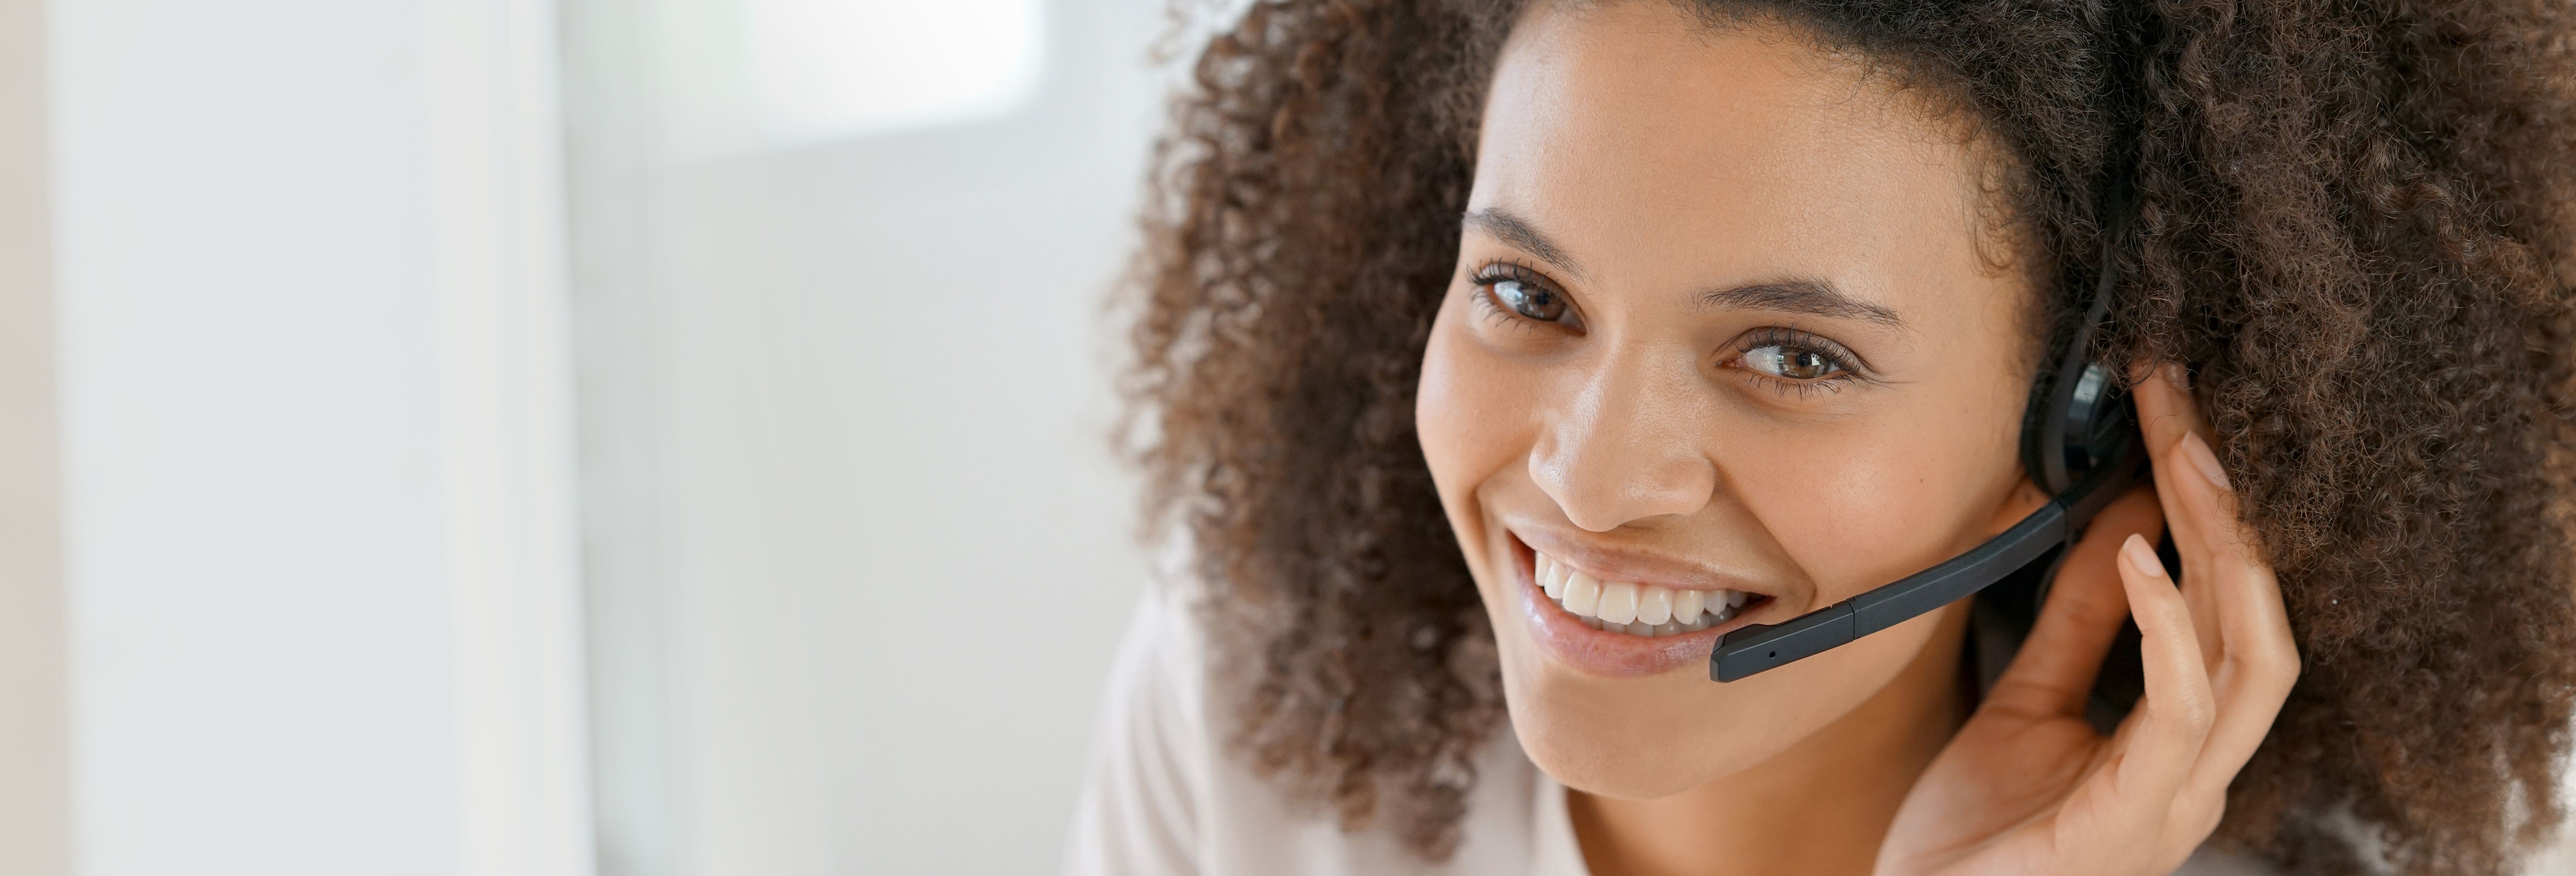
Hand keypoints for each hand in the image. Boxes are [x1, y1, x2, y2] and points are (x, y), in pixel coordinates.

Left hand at [1874, 364, 2301, 875]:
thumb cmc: (1976, 834)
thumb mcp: (2029, 698)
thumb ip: (2079, 619)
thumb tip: (2125, 519)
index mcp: (2185, 740)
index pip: (2235, 606)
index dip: (2216, 508)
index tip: (2178, 415)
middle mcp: (2201, 769)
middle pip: (2261, 616)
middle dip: (2232, 507)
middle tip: (2187, 409)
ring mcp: (2178, 800)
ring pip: (2253, 657)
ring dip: (2222, 549)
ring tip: (2183, 459)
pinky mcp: (2134, 821)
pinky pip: (2181, 713)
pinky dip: (2170, 627)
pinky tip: (2142, 559)